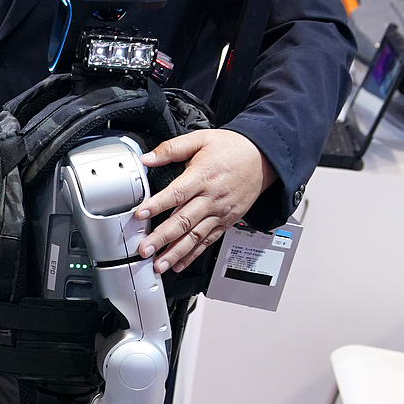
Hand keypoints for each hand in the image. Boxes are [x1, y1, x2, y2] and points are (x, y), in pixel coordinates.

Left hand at [134, 128, 273, 272]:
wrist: (263, 158)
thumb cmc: (232, 148)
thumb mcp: (200, 139)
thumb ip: (171, 149)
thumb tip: (147, 158)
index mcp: (203, 176)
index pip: (177, 193)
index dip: (157, 205)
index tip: (140, 214)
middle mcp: (211, 198)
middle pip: (184, 220)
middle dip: (162, 237)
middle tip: (145, 249)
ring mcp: (220, 212)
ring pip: (195, 236)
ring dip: (175, 252)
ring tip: (159, 265)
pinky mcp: (226, 222)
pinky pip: (208, 241)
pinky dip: (193, 255)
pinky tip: (179, 264)